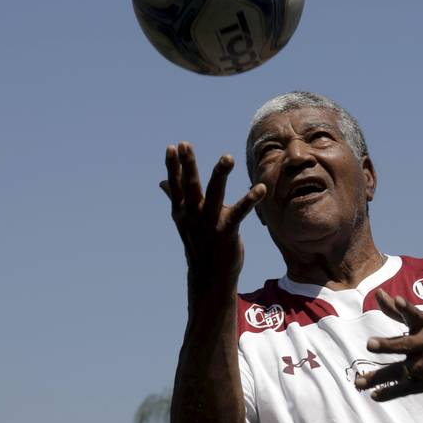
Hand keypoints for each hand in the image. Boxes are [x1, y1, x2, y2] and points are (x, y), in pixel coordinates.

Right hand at [161, 142, 266, 292]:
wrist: (208, 277)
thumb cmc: (199, 242)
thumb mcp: (184, 220)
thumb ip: (175, 198)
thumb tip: (162, 183)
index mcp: (182, 211)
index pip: (176, 185)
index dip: (173, 167)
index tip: (172, 147)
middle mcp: (193, 215)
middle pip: (190, 186)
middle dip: (188, 165)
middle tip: (185, 145)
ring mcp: (209, 223)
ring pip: (214, 193)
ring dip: (220, 174)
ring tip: (228, 157)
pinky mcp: (226, 231)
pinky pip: (239, 212)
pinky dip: (250, 199)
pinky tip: (260, 188)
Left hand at [354, 291, 422, 400]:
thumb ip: (398, 311)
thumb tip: (378, 293)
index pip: (414, 315)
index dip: (406, 308)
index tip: (398, 300)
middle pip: (404, 345)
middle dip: (387, 345)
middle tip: (370, 344)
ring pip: (399, 371)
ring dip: (379, 377)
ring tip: (359, 381)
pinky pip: (405, 389)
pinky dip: (390, 392)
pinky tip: (375, 395)